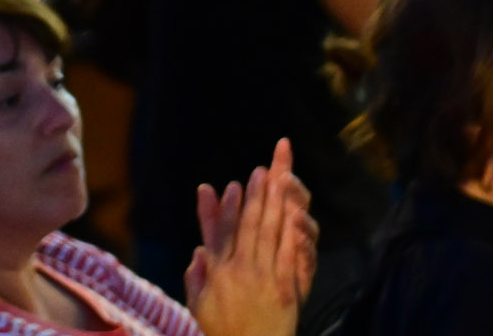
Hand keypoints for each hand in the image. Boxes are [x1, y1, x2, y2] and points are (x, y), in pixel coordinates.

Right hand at [184, 140, 314, 335]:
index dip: (227, 207)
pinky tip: (296, 214)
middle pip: (250, 225)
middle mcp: (241, 270)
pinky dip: (292, 231)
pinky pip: (290, 254)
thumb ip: (196, 277)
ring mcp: (266, 278)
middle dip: (256, 196)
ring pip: (270, 233)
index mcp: (218, 273)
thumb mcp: (197, 307)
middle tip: (261, 171)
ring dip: (274, 204)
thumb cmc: (221, 333)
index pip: (222, 232)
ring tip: (278, 179)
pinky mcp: (287, 289)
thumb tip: (199, 250)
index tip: (231, 186)